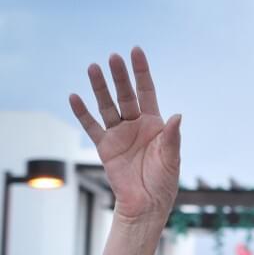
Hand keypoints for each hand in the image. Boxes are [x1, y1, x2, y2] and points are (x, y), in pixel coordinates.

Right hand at [69, 48, 180, 224]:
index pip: (147, 91)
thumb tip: (178, 116)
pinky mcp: (104, 146)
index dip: (142, 72)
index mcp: (154, 124)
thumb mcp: (172, 158)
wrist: (146, 203)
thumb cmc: (163, 181)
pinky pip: (91, 126)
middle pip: (125, 95)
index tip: (135, 51)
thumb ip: (172, 137)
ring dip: (100, 88)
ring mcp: (118, 134)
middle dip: (120, 76)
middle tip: (113, 57)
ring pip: (107, 106)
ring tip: (93, 67)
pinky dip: (82, 113)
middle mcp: (135, 125)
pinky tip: (75, 97)